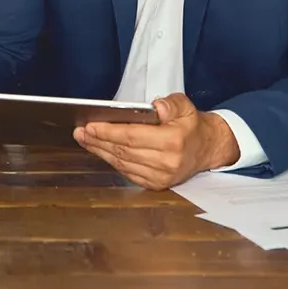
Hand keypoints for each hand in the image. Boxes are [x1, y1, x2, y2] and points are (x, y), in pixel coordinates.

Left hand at [73, 93, 239, 189]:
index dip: (109, 131)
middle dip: (98, 141)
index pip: (133, 136)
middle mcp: (167, 162)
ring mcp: (162, 177)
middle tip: (80, 132)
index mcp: (173, 141)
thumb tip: (156, 107)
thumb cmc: (191, 125)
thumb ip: (171, 104)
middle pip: (124, 151)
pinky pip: (128, 173)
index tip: (90, 125)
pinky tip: (100, 151)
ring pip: (123, 163)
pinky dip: (112, 162)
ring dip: (100, 152)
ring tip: (84, 140)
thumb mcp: (185, 106)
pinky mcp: (157, 185)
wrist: (207, 148)